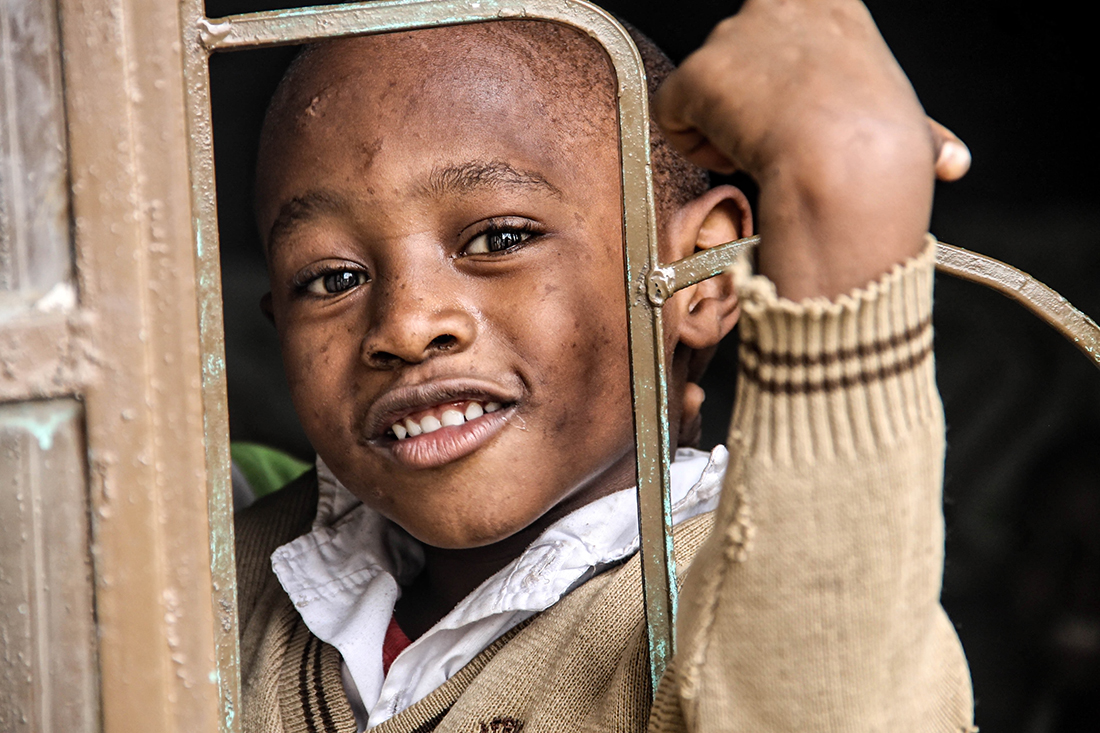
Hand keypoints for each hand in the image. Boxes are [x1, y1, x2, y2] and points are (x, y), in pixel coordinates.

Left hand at [653, 0, 963, 297]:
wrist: (848, 165)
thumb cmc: (883, 153)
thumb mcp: (908, 124)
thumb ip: (920, 132)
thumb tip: (953, 160)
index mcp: (831, 5)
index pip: (782, 8)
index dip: (770, 49)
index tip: (777, 87)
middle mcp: (777, 5)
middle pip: (738, 54)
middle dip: (752, 101)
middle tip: (781, 137)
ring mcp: (733, 36)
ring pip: (707, 89)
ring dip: (727, 125)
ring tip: (766, 151)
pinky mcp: (698, 73)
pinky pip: (672, 114)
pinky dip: (693, 145)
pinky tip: (733, 158)